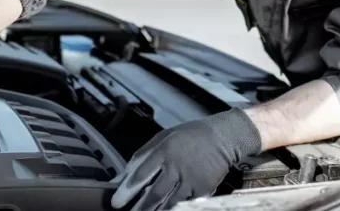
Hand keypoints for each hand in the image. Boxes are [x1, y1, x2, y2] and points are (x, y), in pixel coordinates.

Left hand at [111, 108, 261, 209]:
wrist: (223, 137)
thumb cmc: (191, 136)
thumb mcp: (164, 137)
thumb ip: (143, 155)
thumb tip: (124, 173)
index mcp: (165, 151)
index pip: (141, 174)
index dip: (126, 191)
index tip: (116, 202)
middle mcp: (177, 166)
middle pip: (154, 194)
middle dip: (140, 207)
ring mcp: (191, 180)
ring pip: (169, 203)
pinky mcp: (203, 189)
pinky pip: (185, 204)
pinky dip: (174, 208)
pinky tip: (166, 210)